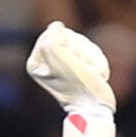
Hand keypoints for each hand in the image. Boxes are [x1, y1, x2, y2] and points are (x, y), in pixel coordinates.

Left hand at [23, 20, 115, 136]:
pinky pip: (93, 53)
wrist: (97, 109)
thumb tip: (57, 27)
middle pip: (69, 37)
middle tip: (84, 68)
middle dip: (82, 50)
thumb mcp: (59, 57)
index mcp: (36, 63)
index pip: (54, 32)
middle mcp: (48, 64)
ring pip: (83, 44)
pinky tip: (98, 75)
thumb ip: (52, 37)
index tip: (70, 62)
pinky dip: (99, 63)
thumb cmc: (79, 86)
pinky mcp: (81, 70)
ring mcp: (65, 67)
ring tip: (93, 73)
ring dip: (93, 57)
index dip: (67, 42)